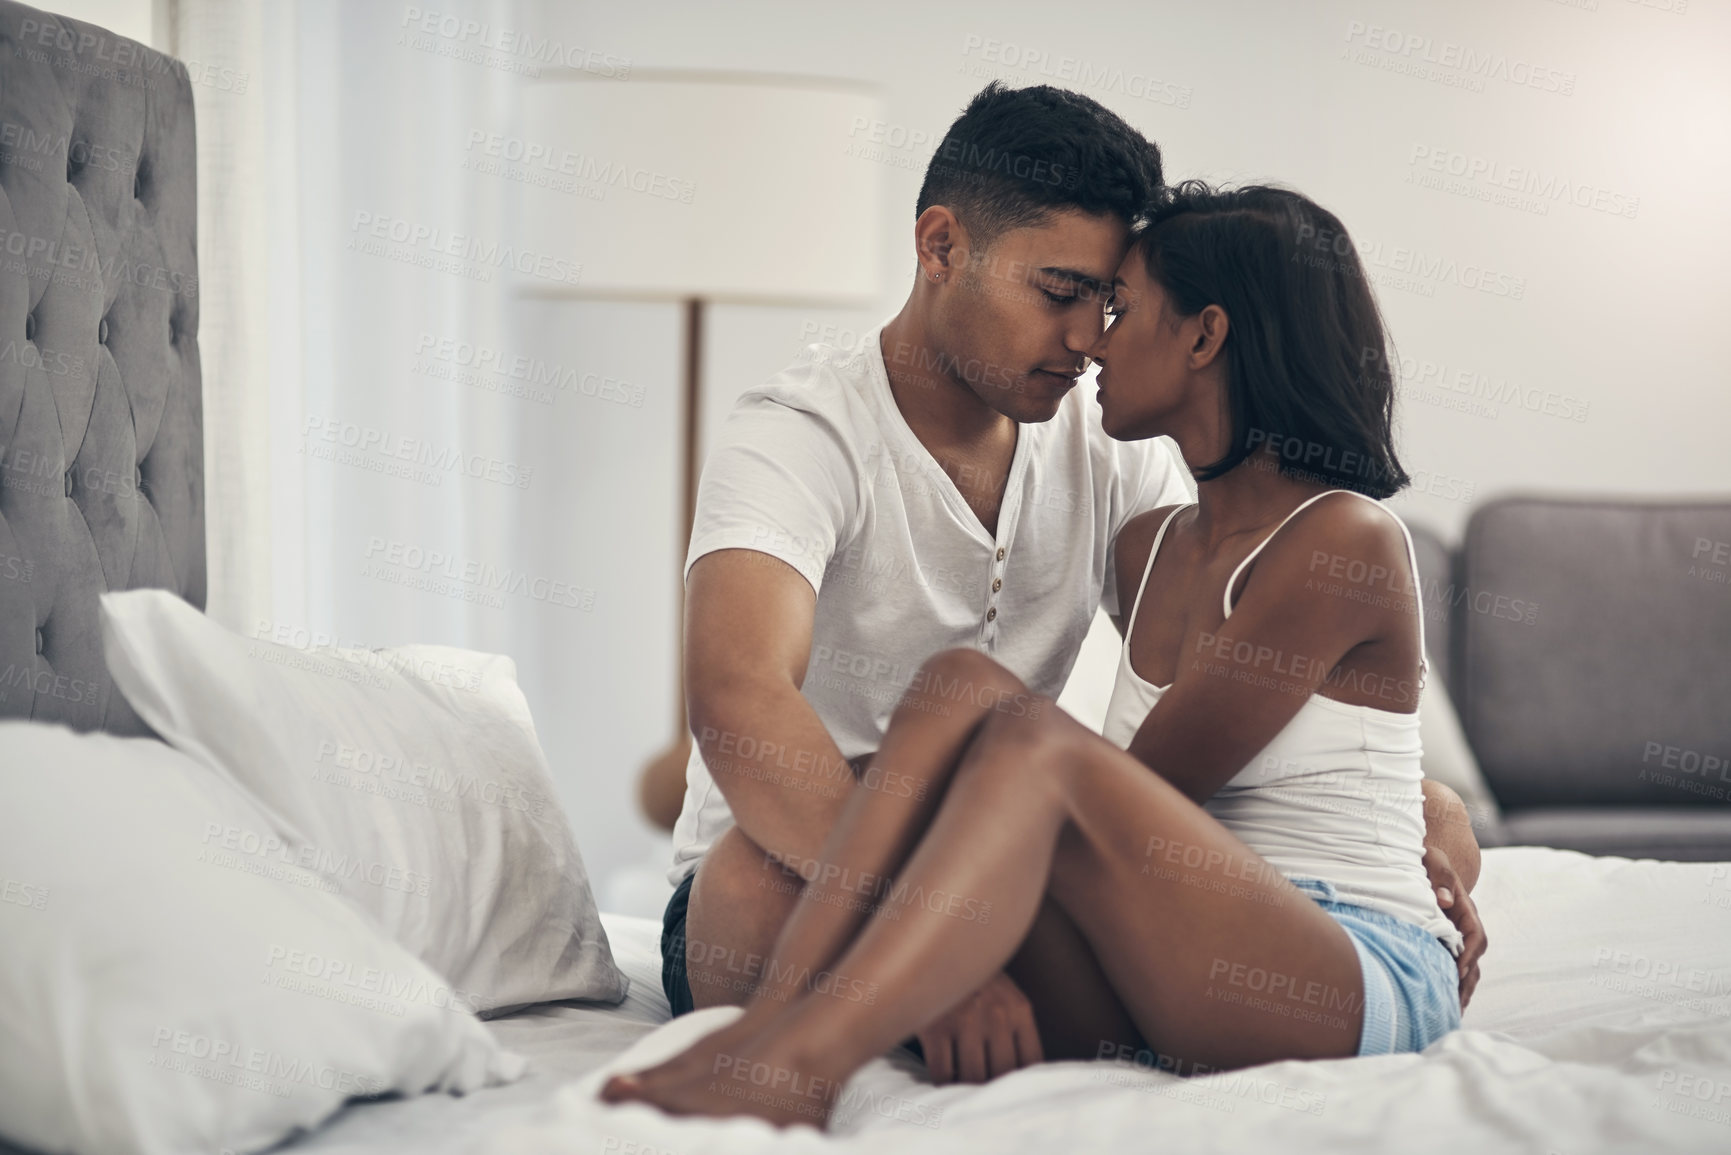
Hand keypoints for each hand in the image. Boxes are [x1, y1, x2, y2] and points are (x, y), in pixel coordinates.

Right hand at [916, 971, 1043, 1084]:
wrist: (931, 940)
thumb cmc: (970, 975)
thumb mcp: (1003, 991)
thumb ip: (1016, 1024)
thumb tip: (1023, 1074)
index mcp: (1019, 1008)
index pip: (1032, 1062)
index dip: (1022, 1084)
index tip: (1011, 1093)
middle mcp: (997, 1015)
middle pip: (1003, 1075)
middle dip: (993, 1089)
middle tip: (982, 1095)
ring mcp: (965, 1021)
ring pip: (973, 1078)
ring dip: (966, 1089)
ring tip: (961, 1089)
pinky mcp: (934, 1027)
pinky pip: (943, 1074)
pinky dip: (942, 1084)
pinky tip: (940, 1080)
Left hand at [1424, 845, 1485, 1008]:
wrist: (1422, 860)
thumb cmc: (1425, 859)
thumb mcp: (1432, 860)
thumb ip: (1438, 875)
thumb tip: (1443, 899)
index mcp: (1464, 908)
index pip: (1475, 935)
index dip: (1467, 954)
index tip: (1456, 971)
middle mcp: (1465, 924)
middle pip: (1474, 957)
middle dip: (1466, 981)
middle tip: (1455, 1004)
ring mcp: (1456, 934)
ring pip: (1467, 966)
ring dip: (1462, 988)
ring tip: (1453, 1012)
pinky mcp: (1444, 941)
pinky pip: (1454, 965)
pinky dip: (1453, 984)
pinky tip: (1445, 1002)